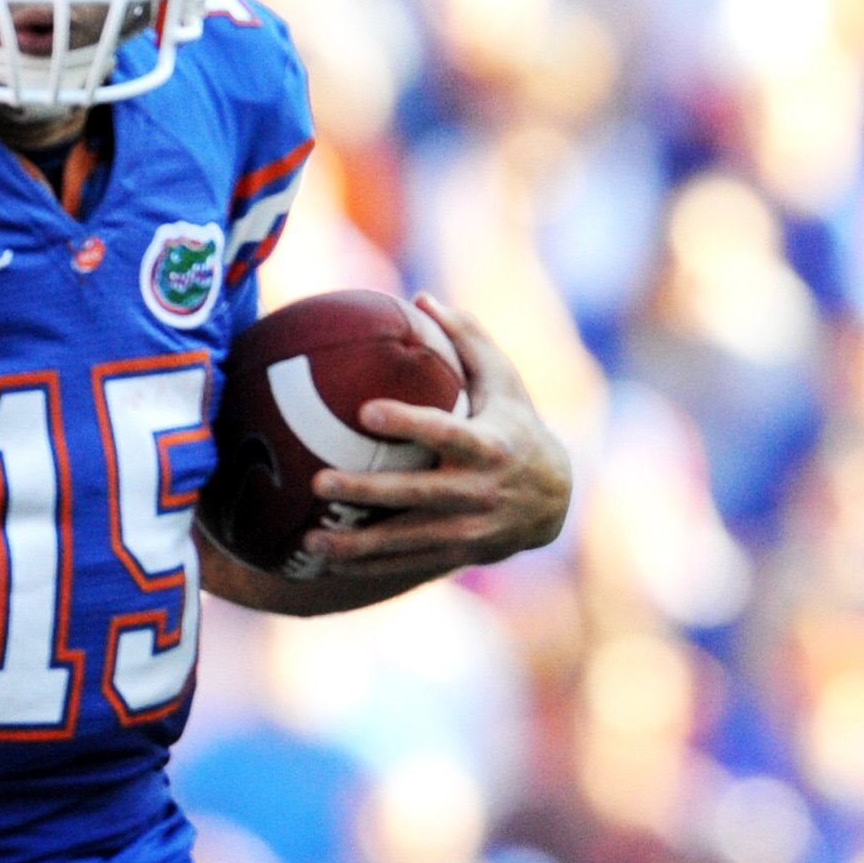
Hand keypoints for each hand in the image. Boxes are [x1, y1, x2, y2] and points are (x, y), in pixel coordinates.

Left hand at [298, 290, 571, 583]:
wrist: (554, 500)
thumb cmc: (518, 425)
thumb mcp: (505, 381)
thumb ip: (468, 338)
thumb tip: (422, 297)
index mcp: (491, 444)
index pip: (445, 432)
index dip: (408, 423)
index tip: (366, 412)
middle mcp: (480, 490)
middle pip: (416, 494)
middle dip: (366, 491)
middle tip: (318, 481)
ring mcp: (469, 528)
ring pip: (406, 540)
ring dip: (357, 543)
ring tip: (309, 540)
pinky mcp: (458, 553)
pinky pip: (406, 563)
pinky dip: (367, 565)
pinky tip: (326, 563)